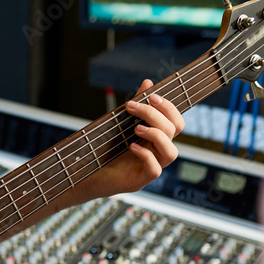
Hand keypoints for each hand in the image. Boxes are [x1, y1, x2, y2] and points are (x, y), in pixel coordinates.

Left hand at [75, 79, 185, 201]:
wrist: (87, 175)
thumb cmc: (106, 150)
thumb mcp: (121, 125)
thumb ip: (135, 107)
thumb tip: (147, 82)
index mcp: (157, 140)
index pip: (176, 122)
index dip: (169, 108)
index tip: (151, 96)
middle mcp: (158, 153)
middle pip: (174, 131)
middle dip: (156, 115)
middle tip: (133, 107)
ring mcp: (151, 168)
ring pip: (171, 153)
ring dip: (156, 136)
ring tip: (136, 129)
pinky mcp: (141, 181)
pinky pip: (155, 169)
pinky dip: (145, 156)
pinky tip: (131, 146)